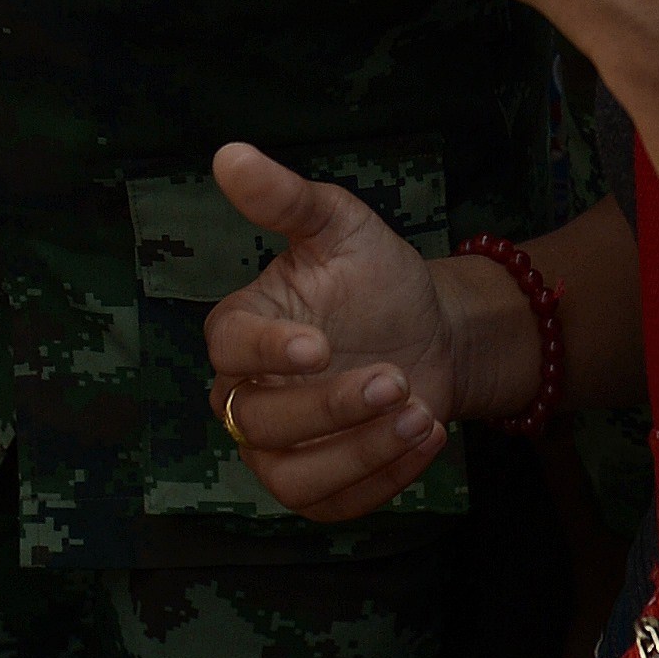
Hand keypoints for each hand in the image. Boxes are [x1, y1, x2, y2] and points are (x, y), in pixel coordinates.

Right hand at [200, 141, 485, 519]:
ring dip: (358, 454)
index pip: (227, 348)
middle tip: (395, 379)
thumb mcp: (339, 226)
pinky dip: (381, 479)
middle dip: (330, 409)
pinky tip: (427, 437)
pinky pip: (332, 504)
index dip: (266, 353)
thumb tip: (230, 154)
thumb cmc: (374, 276)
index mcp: (242, 327)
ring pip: (292, 477)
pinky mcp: (317, 485)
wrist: (432, 331)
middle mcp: (248, 394)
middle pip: (260, 422)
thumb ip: (285, 198)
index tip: (318, 346)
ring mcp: (279, 448)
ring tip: (419, 416)